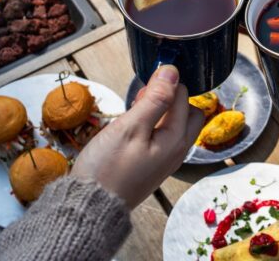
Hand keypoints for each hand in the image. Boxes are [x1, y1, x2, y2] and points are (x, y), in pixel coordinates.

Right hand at [71, 65, 202, 207]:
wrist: (90, 206)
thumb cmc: (107, 168)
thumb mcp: (130, 127)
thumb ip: (155, 99)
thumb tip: (173, 72)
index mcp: (176, 139)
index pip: (184, 96)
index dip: (165, 84)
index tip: (144, 86)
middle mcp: (177, 150)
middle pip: (188, 111)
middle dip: (169, 97)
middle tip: (141, 99)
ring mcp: (166, 159)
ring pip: (174, 123)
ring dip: (158, 111)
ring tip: (132, 114)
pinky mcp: (154, 164)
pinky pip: (162, 136)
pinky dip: (151, 126)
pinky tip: (130, 129)